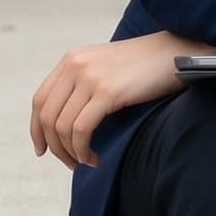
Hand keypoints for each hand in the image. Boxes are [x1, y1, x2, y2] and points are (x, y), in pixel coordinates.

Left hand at [30, 30, 206, 170]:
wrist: (178, 52)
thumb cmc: (147, 67)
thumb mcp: (106, 68)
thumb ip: (84, 85)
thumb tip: (68, 124)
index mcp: (72, 59)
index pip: (40, 100)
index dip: (37, 130)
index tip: (44, 150)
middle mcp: (75, 65)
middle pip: (47, 116)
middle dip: (55, 147)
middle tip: (71, 163)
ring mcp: (90, 77)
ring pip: (62, 127)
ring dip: (71, 152)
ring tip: (87, 161)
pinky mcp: (107, 91)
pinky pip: (81, 130)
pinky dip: (83, 150)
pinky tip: (95, 157)